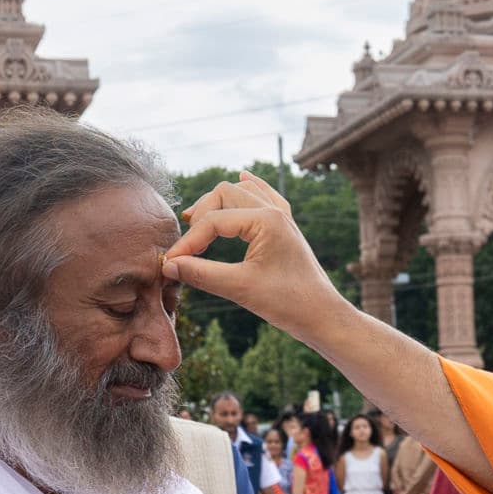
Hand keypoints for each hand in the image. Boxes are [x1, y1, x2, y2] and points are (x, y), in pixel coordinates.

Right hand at [163, 173, 346, 334]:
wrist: (323, 315)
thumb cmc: (288, 303)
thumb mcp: (240, 288)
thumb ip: (201, 274)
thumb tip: (169, 265)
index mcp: (266, 220)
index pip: (213, 221)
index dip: (187, 242)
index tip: (170, 263)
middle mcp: (274, 211)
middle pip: (224, 193)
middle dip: (200, 215)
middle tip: (183, 244)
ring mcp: (282, 217)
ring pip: (242, 191)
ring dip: (217, 203)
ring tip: (196, 219)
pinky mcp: (286, 227)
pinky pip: (266, 195)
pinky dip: (250, 188)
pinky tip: (244, 178)